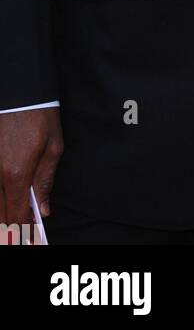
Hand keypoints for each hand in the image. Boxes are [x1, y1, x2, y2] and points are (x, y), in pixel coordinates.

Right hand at [0, 108, 62, 241]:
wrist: (21, 90)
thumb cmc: (39, 115)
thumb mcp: (53, 147)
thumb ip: (45, 181)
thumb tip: (42, 209)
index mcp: (17, 174)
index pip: (16, 215)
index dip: (23, 231)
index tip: (31, 239)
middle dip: (10, 228)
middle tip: (24, 234)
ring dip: (2, 214)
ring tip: (14, 221)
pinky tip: (5, 199)